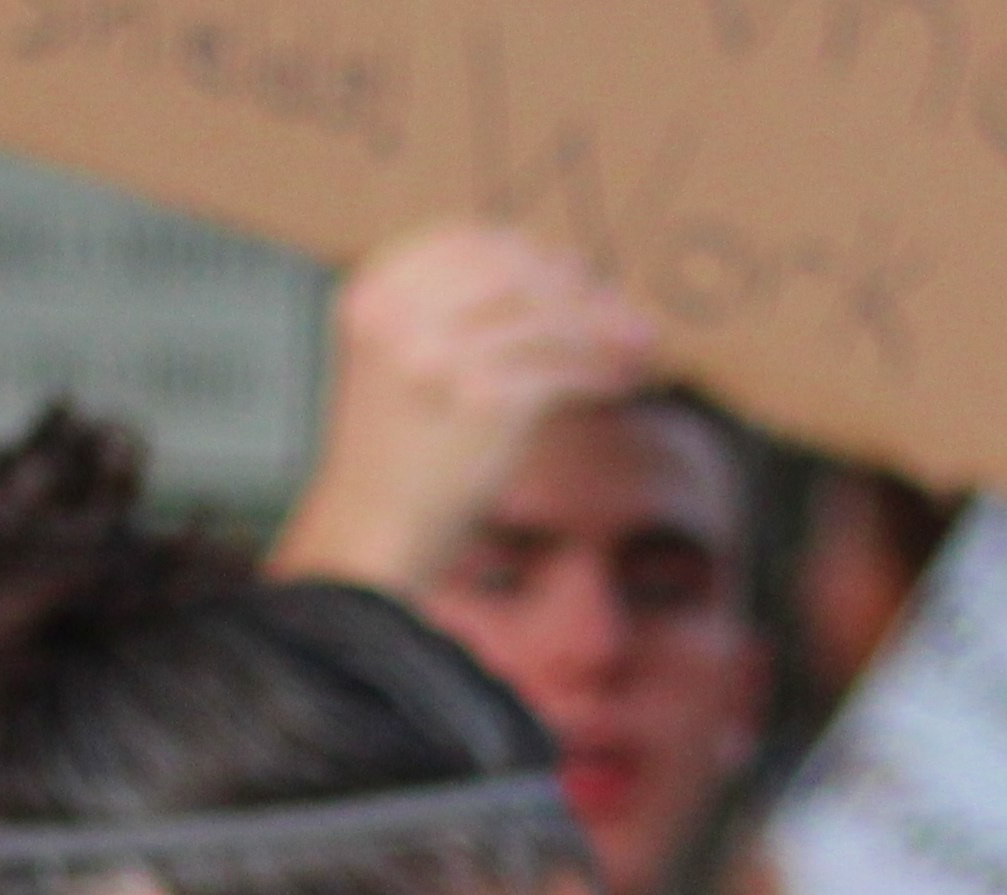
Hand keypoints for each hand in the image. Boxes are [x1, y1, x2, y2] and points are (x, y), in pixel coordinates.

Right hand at [271, 224, 656, 593]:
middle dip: (578, 288)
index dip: (529, 256)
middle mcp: (402, 315)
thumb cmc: (392, 460)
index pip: (469, 242)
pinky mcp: (485, 400)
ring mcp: (443, 355)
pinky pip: (563, 368)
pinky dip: (599, 372)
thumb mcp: (401, 360)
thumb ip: (457, 309)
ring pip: (550, 317)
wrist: (368, 541)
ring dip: (605, 330)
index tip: (572, 276)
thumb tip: (574, 269)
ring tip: (638, 349)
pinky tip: (618, 382)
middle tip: (622, 316)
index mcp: (374, 295)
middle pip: (518, 270)